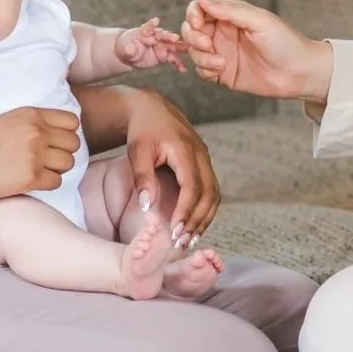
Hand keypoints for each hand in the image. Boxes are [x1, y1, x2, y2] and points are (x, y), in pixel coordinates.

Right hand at [0, 106, 81, 203]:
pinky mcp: (31, 177)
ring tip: (39, 170)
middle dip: (64, 153)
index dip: (67, 134)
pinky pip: (57, 182)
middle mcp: (36, 132)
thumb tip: (57, 133)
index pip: (72, 122)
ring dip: (57, 169)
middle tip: (47, 160)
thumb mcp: (6, 121)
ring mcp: (35, 154)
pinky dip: (48, 183)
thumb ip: (32, 123)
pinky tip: (32, 181)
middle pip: (73, 144)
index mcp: (31, 114)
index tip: (56, 143)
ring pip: (68, 163)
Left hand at [116, 18, 186, 71]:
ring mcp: (162, 46)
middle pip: (164, 35)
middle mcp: (156, 37)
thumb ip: (128, 48)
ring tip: (188, 50)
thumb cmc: (126, 46)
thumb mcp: (124, 48)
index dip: (152, 24)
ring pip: (172, 46)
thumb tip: (130, 49)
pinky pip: (173, 59)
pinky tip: (183, 69)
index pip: (148, 27)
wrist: (130, 54)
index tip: (156, 21)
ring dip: (180, 48)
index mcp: (145, 31)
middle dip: (169, 36)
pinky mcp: (165, 55)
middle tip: (175, 38)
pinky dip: (179, 63)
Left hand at [124, 89, 218, 244]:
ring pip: (214, 194)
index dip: (186, 211)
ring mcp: (206, 158)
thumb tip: (148, 207)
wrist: (152, 109)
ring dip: (205, 218)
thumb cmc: (142, 130)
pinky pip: (211, 190)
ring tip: (190, 239)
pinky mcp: (204, 163)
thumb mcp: (137, 151)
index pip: (192, 186)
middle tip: (183, 242)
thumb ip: (142, 178)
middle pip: (209, 194)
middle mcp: (201, 155)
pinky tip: (194, 225)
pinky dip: (205, 210)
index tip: (176, 231)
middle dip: (198, 220)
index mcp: (185, 150)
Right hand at [181, 0, 333, 102]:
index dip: (193, 14)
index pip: (200, 9)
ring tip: (221, 63)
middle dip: (193, 37)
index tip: (197, 23)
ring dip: (201, 57)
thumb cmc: (285, 42)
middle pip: (191, 30)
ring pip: (194, 51)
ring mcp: (222, 53)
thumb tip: (202, 0)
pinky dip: (205, 70)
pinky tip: (221, 71)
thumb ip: (230, 10)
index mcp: (231, 16)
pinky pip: (201, 71)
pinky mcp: (223, 74)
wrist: (299, 73)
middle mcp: (223, 33)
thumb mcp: (259, 20)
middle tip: (208, 44)